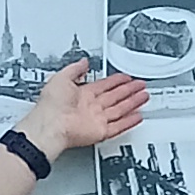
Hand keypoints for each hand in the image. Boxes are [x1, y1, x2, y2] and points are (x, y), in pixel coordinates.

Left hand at [28, 58, 150, 156]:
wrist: (51, 125)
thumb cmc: (51, 105)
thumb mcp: (61, 77)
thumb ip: (75, 68)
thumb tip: (83, 61)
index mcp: (82, 94)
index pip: (104, 85)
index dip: (116, 80)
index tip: (126, 77)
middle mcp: (90, 107)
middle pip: (115, 97)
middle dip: (129, 90)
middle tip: (140, 85)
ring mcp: (96, 120)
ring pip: (120, 110)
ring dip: (133, 103)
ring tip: (144, 96)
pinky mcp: (100, 132)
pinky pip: (118, 126)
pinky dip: (129, 121)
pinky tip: (137, 116)